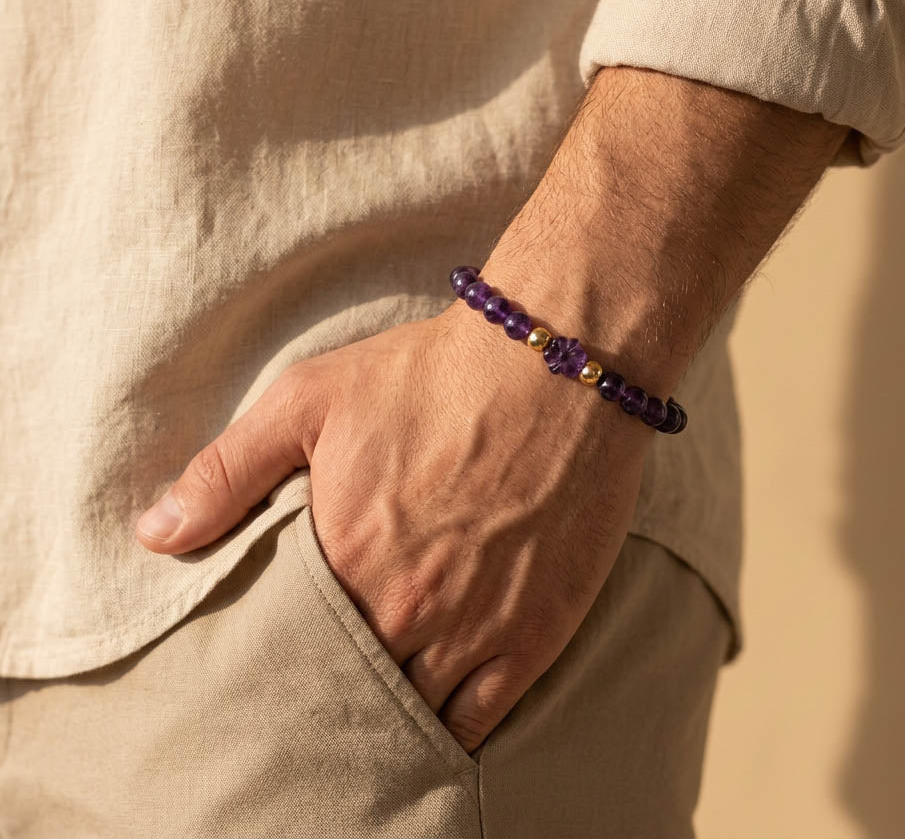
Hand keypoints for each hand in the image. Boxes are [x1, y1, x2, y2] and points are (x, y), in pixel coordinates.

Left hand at [135, 298, 652, 751]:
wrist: (553, 367)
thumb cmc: (430, 377)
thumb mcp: (310, 398)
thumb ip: (227, 470)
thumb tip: (155, 536)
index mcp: (344, 557)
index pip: (287, 649)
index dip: (275, 660)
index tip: (267, 664)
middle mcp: (407, 607)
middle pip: (348, 687)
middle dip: (327, 691)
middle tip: (313, 693)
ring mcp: (476, 627)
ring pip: (411, 713)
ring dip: (385, 717)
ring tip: (367, 711)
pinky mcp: (537, 631)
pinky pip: (482, 719)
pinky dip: (451, 733)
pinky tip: (432, 728)